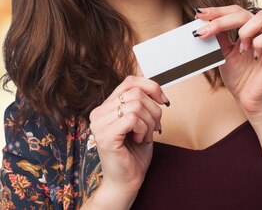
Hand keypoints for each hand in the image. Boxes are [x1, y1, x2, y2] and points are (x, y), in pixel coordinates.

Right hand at [88, 76, 167, 201]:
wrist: (127, 180)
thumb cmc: (134, 153)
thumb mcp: (142, 121)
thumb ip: (143, 103)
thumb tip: (157, 91)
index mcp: (106, 106)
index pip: (130, 81)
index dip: (151, 87)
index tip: (163, 101)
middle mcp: (98, 112)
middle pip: (136, 93)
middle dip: (154, 110)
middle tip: (154, 127)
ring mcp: (99, 124)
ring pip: (136, 105)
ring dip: (149, 122)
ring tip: (145, 135)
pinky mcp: (105, 136)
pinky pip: (133, 118)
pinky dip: (143, 129)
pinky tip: (139, 139)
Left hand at [195, 6, 261, 117]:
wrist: (248, 101)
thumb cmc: (239, 77)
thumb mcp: (224, 52)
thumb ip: (219, 36)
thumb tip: (204, 21)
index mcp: (251, 29)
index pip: (236, 11)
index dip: (218, 11)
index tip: (199, 15)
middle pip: (244, 12)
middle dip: (222, 20)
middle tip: (205, 31)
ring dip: (245, 30)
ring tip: (240, 48)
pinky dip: (259, 42)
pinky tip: (254, 54)